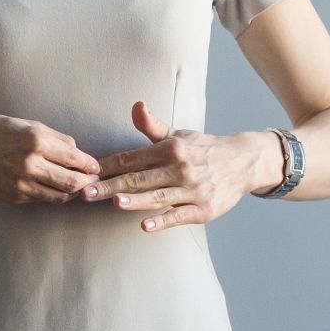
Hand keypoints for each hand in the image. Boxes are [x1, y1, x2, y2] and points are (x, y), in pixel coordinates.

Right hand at [0, 114, 97, 204]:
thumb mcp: (25, 124)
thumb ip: (53, 138)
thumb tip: (77, 151)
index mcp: (35, 140)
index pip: (75, 159)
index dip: (90, 165)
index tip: (95, 166)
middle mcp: (29, 164)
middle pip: (72, 183)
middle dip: (87, 183)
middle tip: (92, 181)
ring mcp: (20, 183)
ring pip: (59, 196)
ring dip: (72, 193)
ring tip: (77, 187)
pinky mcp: (13, 196)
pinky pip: (41, 199)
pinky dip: (52, 195)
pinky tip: (54, 189)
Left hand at [82, 102, 283, 231]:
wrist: (243, 163)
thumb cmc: (204, 150)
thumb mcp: (179, 135)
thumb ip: (153, 126)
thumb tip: (136, 105)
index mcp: (170, 148)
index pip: (131, 158)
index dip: (107, 166)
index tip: (86, 173)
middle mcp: (180, 167)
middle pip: (139, 178)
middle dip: (110, 185)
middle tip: (86, 192)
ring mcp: (192, 189)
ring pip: (157, 196)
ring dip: (135, 200)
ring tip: (113, 202)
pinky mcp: (203, 209)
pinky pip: (178, 216)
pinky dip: (162, 220)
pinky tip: (144, 225)